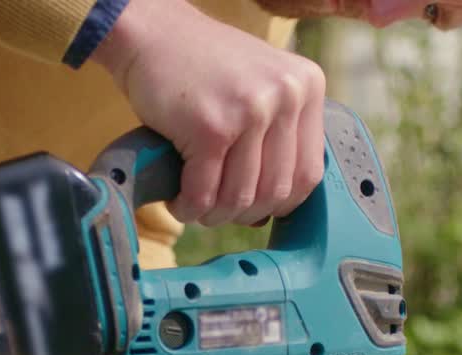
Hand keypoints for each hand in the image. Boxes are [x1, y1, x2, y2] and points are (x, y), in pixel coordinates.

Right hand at [93, 0, 325, 226]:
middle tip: (219, 209)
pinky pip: (205, 192)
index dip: (281, 203)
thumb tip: (274, 208)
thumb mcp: (260, 86)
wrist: (152, 34)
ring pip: (240, 197)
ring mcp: (250, 111)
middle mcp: (286, 96)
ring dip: (214, 214)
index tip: (257, 208)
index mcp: (307, 87)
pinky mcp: (211, 127)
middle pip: (275, 191)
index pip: (308, 173)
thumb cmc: (202, 65)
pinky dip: (190, 206)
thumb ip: (277, 136)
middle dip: (243, 213)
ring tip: (196, 205)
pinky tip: (180, 200)